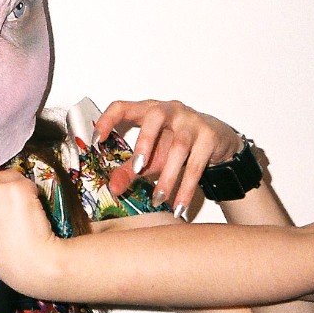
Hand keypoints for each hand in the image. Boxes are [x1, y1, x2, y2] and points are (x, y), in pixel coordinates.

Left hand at [94, 100, 241, 218]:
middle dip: (145, 143)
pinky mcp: (209, 136)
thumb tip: (112, 189)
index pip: (122, 106)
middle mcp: (169, 110)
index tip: (97, 140)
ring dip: (167, 176)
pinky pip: (196, 165)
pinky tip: (179, 206)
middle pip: (155, 117)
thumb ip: (129, 170)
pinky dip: (186, 188)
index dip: (107, 120)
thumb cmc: (176, 144)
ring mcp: (191, 121)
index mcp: (147, 111)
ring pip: (179, 147)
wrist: (216, 142)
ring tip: (158, 199)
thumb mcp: (150, 158)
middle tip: (137, 169)